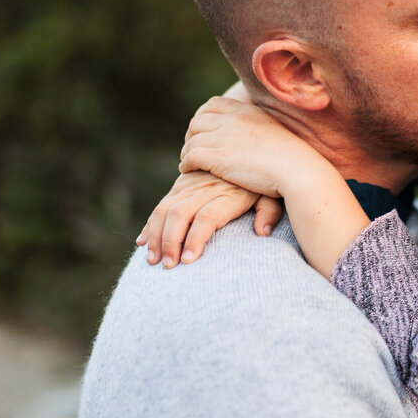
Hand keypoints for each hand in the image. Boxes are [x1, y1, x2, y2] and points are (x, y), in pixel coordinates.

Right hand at [137, 171, 283, 267]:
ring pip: (166, 209)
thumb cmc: (267, 180)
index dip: (196, 239)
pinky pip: (162, 204)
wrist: (255, 151)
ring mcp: (192, 184)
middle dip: (170, 242)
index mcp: (230, 194)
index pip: (208, 218)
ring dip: (156, 236)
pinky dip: (151, 223)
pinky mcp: (182, 183)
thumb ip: (269, 212)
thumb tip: (262, 232)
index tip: (188, 261)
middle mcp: (207, 188)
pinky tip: (143, 242)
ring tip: (153, 261)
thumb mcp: (273, 194)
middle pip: (181, 214)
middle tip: (167, 266)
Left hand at [178, 96, 326, 197]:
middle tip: (195, 149)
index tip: (204, 131)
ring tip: (190, 162)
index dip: (203, 118)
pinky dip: (186, 164)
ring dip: (188, 152)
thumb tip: (251, 134)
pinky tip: (189, 170)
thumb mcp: (274, 131)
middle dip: (193, 135)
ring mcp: (224, 136)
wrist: (298, 170)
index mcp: (247, 111)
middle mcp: (233, 120)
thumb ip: (257, 127)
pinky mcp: (217, 156)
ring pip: (191, 140)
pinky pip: (190, 156)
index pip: (213, 105)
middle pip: (198, 121)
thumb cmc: (293, 158)